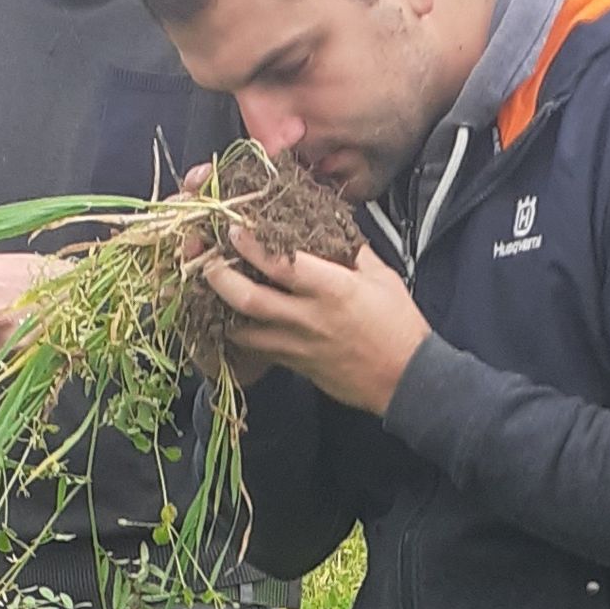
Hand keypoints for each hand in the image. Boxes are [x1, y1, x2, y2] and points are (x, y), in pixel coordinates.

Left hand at [201, 227, 430, 414]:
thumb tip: (329, 229)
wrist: (405, 379)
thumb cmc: (398, 324)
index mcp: (332, 289)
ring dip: (219, 310)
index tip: (233, 230)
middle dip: (219, 278)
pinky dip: (239, 333)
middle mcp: (308, 318)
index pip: (283, 265)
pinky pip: (256, 348)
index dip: (252, 246)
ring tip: (207, 290)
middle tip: (204, 260)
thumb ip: (351, 251)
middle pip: (249, 299)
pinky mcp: (294, 365)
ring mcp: (297, 346)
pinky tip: (229, 319)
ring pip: (244, 330)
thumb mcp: (381, 277)